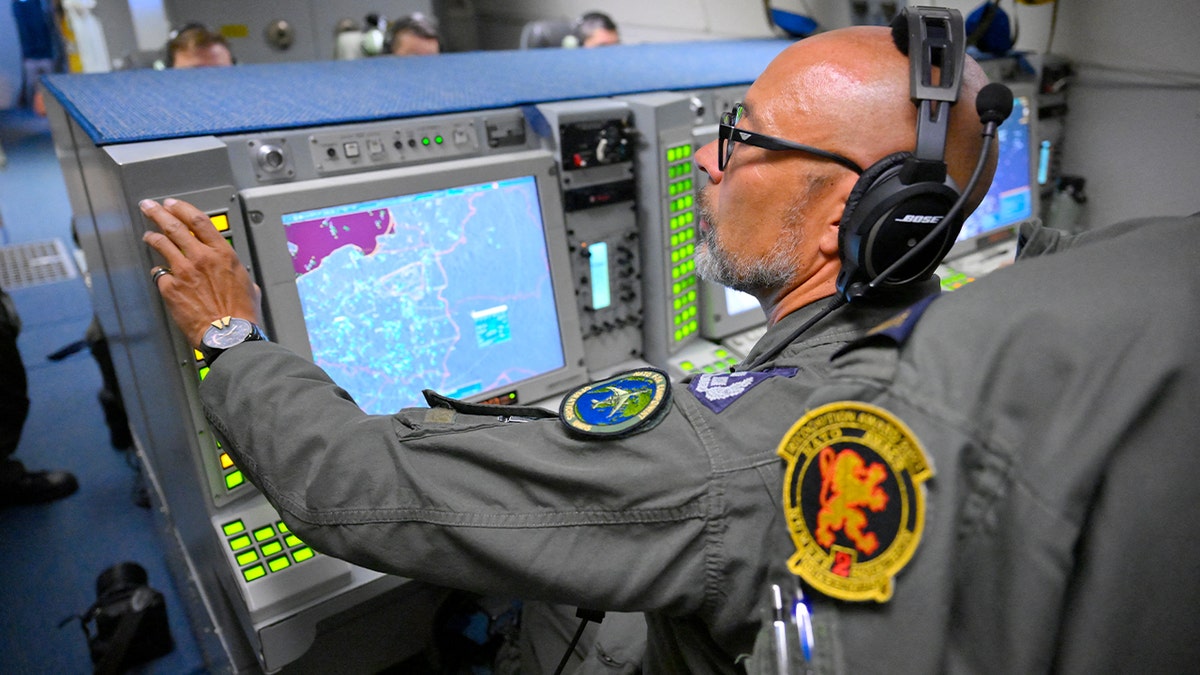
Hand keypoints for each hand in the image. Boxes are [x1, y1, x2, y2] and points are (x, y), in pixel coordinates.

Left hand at [141, 198, 263, 346]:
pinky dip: (158, 271)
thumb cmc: (241, 314)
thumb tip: (233, 274)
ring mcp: (184, 271)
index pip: (199, 220)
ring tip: (148, 234)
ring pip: (162, 243)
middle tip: (150, 207)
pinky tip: (157, 271)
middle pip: (175, 225)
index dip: (182, 208)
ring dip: (152, 236)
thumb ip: (235, 273)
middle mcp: (202, 257)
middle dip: (159, 213)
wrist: (228, 334)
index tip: (173, 204)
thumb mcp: (248, 285)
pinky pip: (159, 273)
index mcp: (223, 254)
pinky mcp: (171, 287)